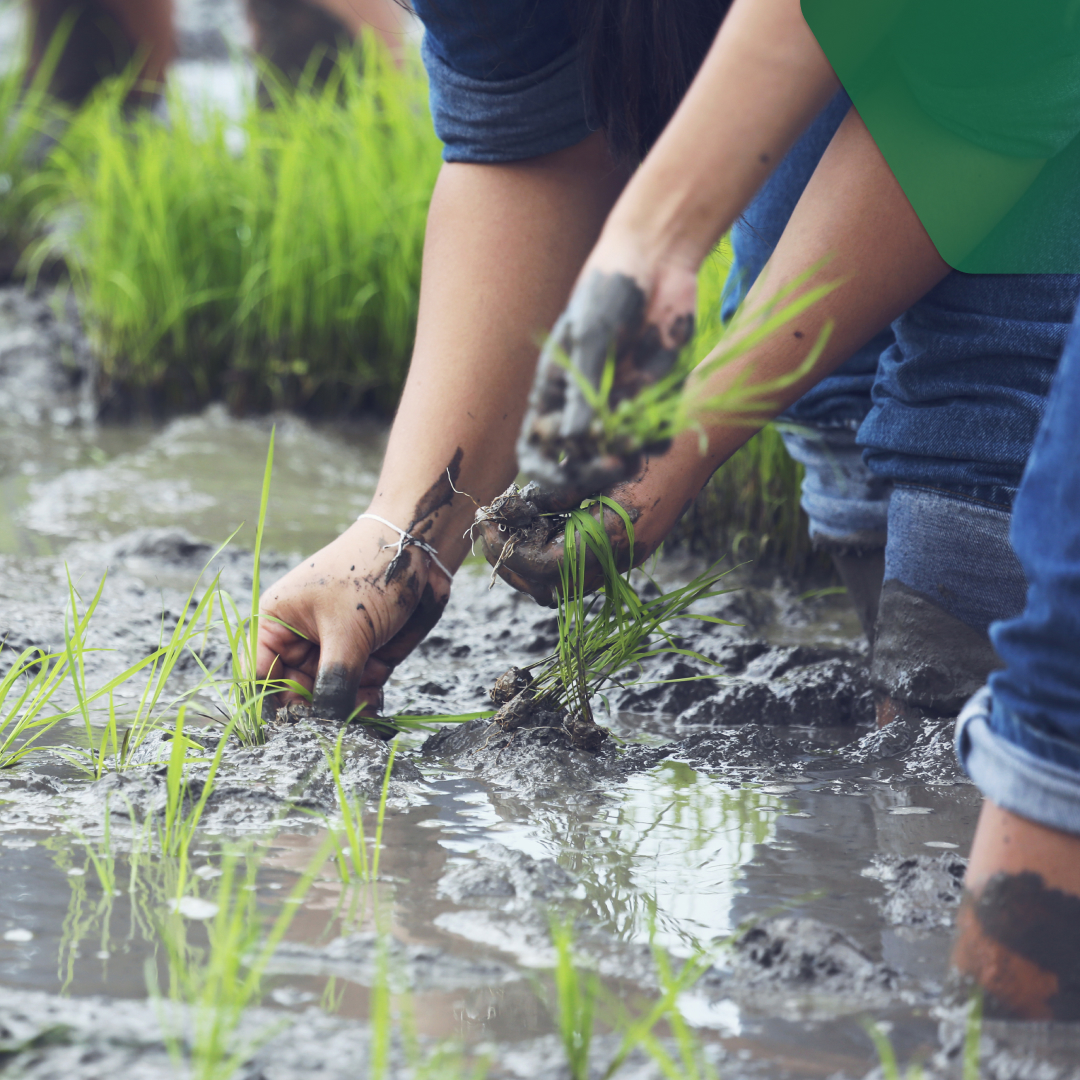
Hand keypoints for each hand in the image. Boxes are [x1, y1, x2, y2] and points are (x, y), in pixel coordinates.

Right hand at [256, 517, 450, 718]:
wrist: (422, 549)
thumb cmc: (370, 574)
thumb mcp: (348, 631)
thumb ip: (334, 683)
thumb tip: (324, 725)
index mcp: (277, 622)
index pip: (259, 675)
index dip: (270, 704)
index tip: (290, 728)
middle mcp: (300, 638)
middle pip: (294, 692)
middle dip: (313, 712)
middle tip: (332, 728)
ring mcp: (334, 648)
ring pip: (329, 696)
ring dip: (344, 711)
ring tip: (361, 712)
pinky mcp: (366, 656)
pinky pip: (357, 691)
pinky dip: (365, 703)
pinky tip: (374, 703)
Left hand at [477, 441, 704, 604]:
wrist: (697, 438)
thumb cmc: (647, 440)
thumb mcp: (594, 461)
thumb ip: (556, 489)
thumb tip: (515, 507)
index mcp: (613, 537)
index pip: (545, 567)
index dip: (509, 549)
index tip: (488, 521)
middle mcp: (619, 556)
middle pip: (549, 587)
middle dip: (512, 561)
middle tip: (491, 527)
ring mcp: (623, 555)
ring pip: (560, 582)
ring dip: (529, 559)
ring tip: (512, 522)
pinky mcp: (623, 546)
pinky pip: (577, 565)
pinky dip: (549, 550)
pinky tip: (539, 518)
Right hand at [517, 255, 697, 496]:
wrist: (657, 263)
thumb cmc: (608, 293)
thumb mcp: (590, 339)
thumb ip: (583, 392)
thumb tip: (571, 442)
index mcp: (552, 393)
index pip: (536, 448)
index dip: (545, 473)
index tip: (564, 481)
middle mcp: (583, 408)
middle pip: (579, 463)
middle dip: (593, 472)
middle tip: (612, 465)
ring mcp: (620, 407)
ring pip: (620, 457)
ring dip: (627, 458)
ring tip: (634, 444)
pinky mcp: (655, 401)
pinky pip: (655, 438)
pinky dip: (657, 438)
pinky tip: (659, 423)